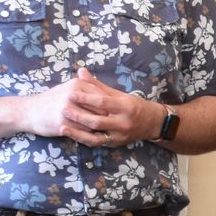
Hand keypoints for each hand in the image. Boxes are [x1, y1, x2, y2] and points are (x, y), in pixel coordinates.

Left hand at [32, 68, 159, 147]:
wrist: (151, 123)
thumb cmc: (133, 105)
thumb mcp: (118, 93)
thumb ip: (98, 85)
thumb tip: (80, 71)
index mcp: (125, 107)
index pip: (102, 102)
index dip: (86, 98)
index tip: (71, 94)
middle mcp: (123, 122)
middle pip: (97, 121)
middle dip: (79, 116)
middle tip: (63, 110)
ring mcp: (119, 135)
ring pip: (96, 136)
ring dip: (78, 132)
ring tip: (63, 127)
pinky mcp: (116, 144)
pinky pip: (97, 143)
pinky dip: (84, 140)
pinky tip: (73, 136)